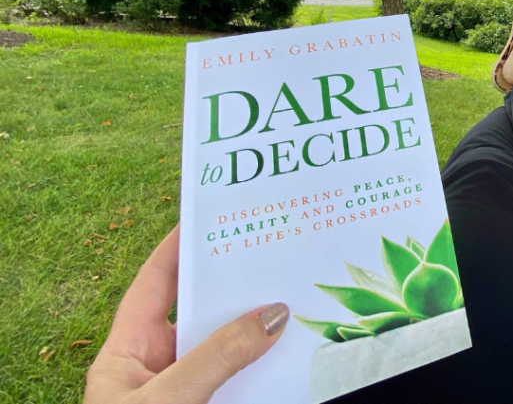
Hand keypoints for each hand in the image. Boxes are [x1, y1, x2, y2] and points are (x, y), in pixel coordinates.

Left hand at [83, 226, 287, 403]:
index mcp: (127, 353)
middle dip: (233, 288)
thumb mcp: (167, 398)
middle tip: (270, 255)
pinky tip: (292, 355)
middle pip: (199, 313)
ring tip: (295, 303)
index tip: (207, 216)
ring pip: (225, 350)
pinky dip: (264, 368)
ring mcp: (182, 392)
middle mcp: (155, 368)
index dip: (177, 248)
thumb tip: (273, 315)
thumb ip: (216, 358)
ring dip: (257, 333)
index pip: (154, 284)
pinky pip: (239, 381)